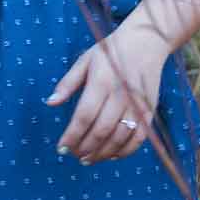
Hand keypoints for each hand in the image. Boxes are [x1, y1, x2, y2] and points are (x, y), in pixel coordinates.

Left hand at [46, 23, 169, 162]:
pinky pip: (139, 137)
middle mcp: (120, 94)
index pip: (84, 116)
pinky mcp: (150, 110)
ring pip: (119, 138)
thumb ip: (68, 83)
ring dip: (102, 153)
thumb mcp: (85, 61)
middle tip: (74, 155)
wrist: (146, 41)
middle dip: (85, 148)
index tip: (61, 148)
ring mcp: (137, 103)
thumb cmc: (111, 51)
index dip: (72, 136)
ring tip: (89, 158)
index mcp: (101, 81)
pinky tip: (111, 155)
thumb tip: (50, 103)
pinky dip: (125, 151)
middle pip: (101, 130)